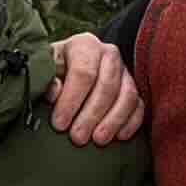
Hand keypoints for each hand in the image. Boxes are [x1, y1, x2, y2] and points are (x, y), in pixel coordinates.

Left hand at [46, 32, 140, 148]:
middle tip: (77, 138)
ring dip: (112, 120)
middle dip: (91, 115)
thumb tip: (54, 94)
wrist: (70, 67)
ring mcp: (125, 71)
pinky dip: (131, 122)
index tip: (59, 124)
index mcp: (84, 45)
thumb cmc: (55, 71)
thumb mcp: (46, 71)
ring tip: (98, 140)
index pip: (82, 73)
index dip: (71, 101)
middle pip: (106, 85)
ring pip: (127, 95)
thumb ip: (47, 81)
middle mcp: (109, 54)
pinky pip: (139, 105)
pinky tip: (119, 137)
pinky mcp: (136, 88)